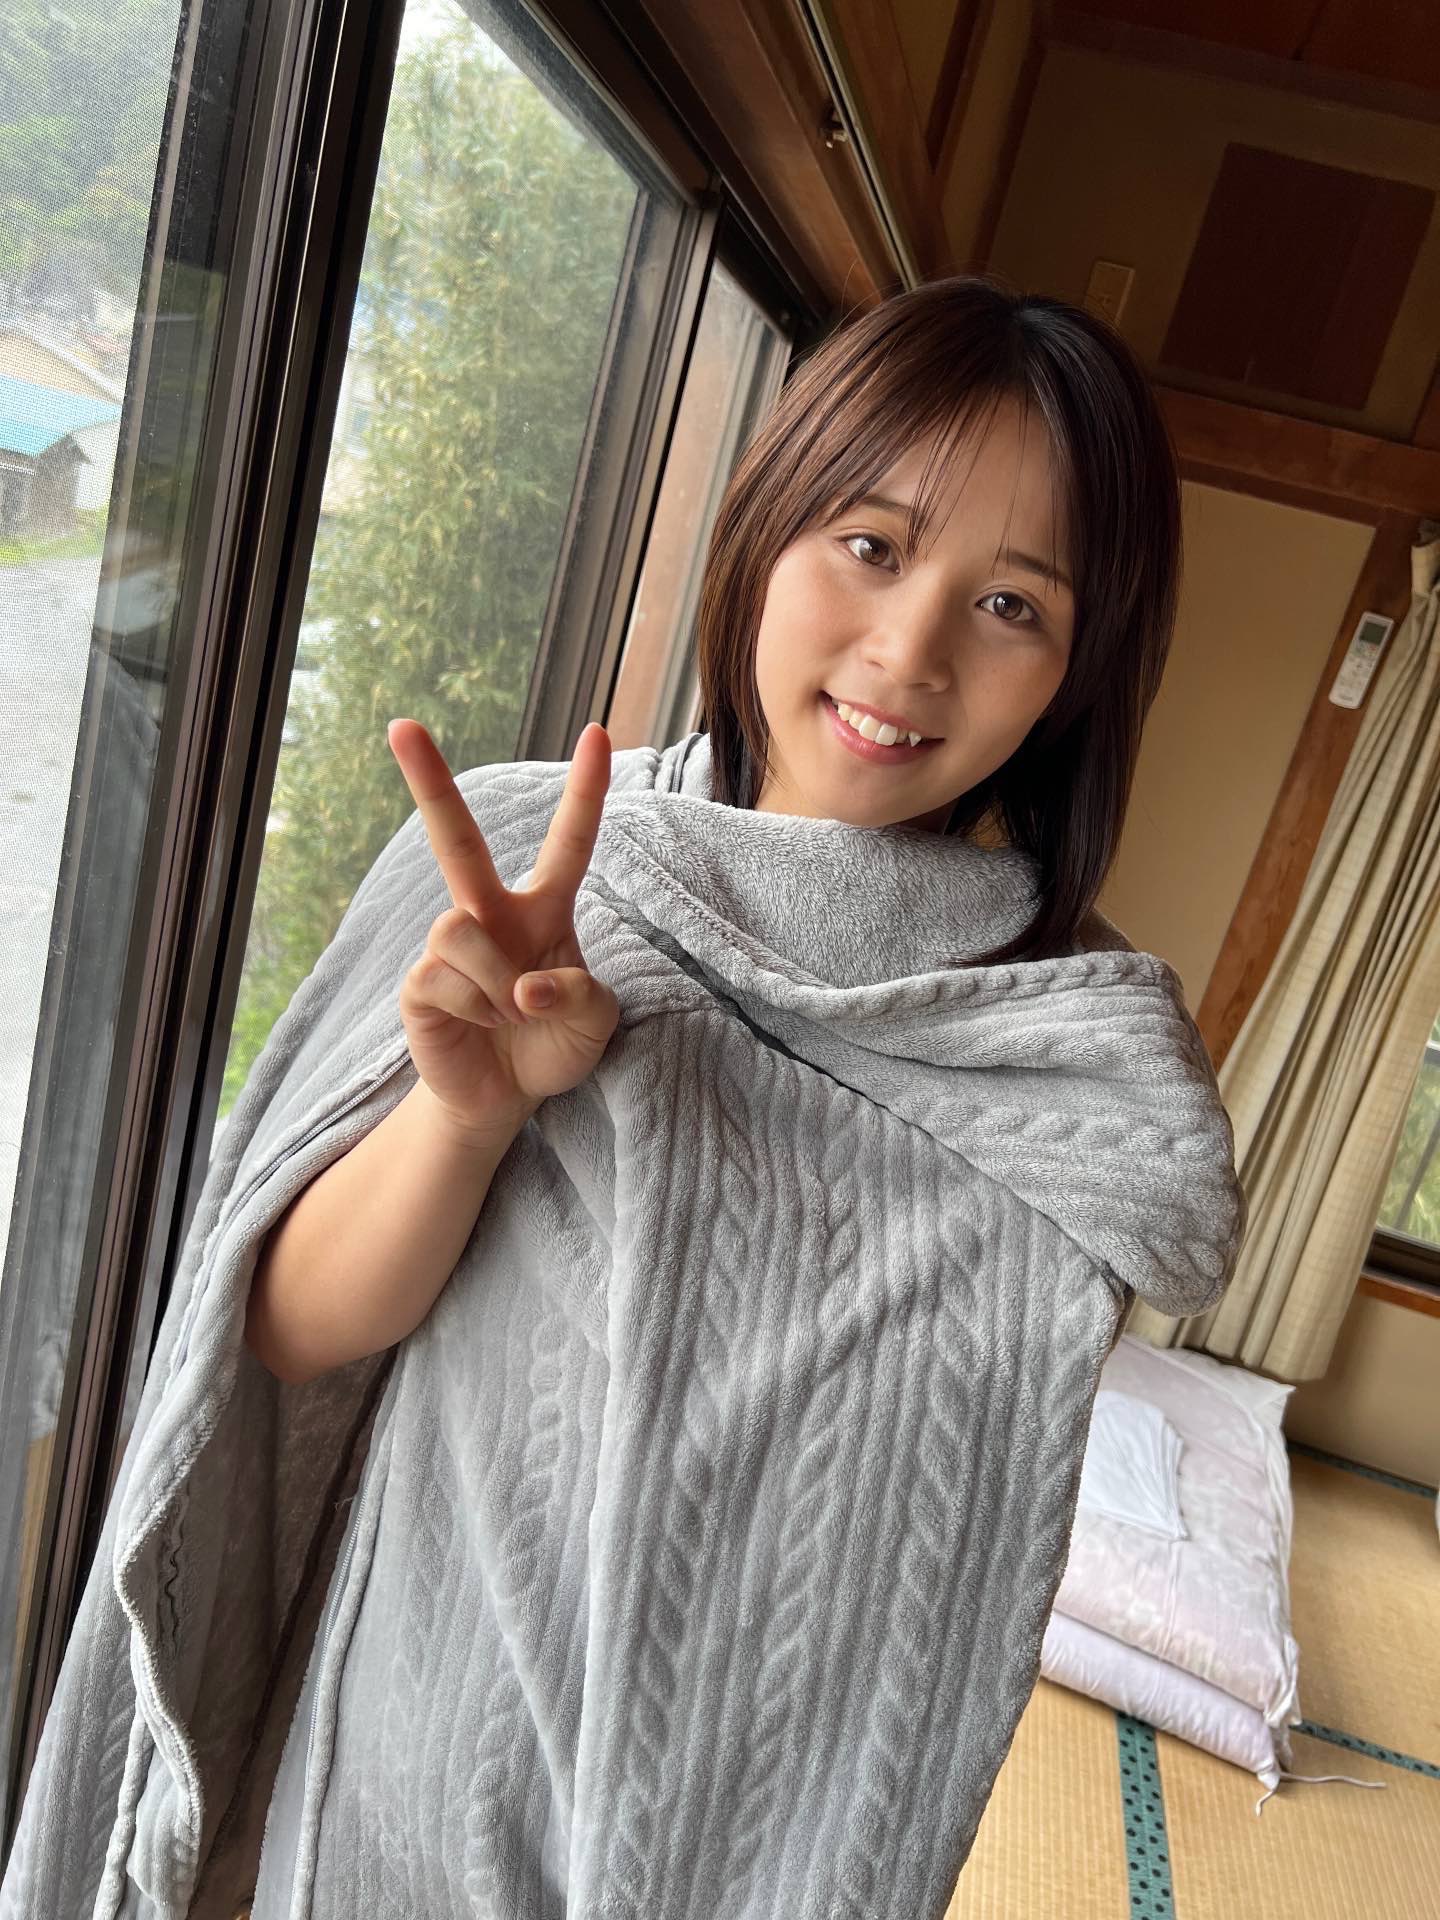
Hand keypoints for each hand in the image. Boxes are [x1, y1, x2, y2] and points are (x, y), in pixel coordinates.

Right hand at [388, 718, 619, 1135]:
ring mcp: (449, 947)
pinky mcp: (420, 985)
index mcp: (544, 910)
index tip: (596, 732)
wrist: (506, 1097)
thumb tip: (525, 985)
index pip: (569, 842)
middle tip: (401, 724)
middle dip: (429, 782)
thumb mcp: (597, 1024)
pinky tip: (483, 1027)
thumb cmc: (554, 1045)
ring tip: (512, 1016)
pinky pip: (444, 977)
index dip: (585, 790)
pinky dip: (478, 1009)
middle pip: (457, 839)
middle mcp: (491, 915)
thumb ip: (582, 995)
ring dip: (498, 983)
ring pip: (459, 927)